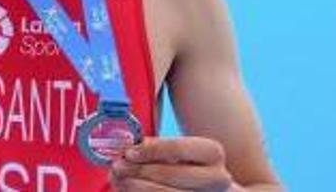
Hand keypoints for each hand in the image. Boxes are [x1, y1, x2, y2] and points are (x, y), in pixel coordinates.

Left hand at [110, 137, 235, 191]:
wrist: (209, 189)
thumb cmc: (186, 167)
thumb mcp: (178, 153)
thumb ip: (156, 150)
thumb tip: (126, 152)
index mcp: (212, 154)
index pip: (180, 148)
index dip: (151, 150)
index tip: (129, 152)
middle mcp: (217, 178)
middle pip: (174, 175)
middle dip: (141, 171)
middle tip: (118, 167)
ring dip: (137, 188)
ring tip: (119, 180)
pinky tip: (128, 190)